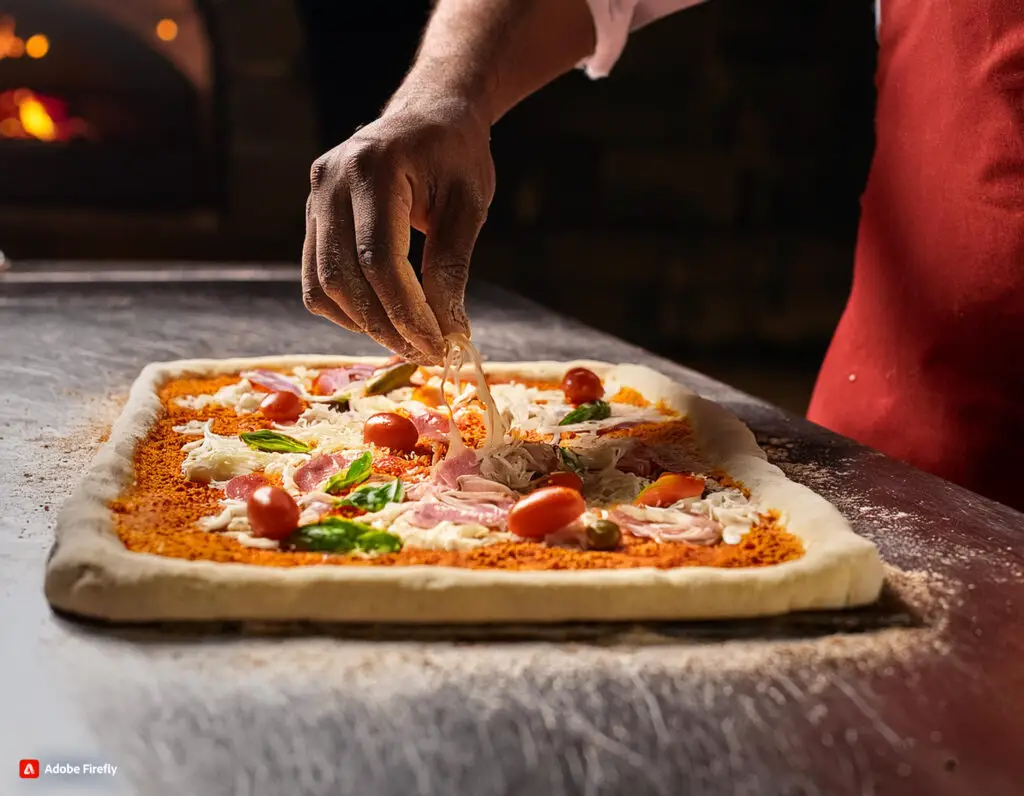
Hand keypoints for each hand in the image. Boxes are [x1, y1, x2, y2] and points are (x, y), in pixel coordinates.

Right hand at [302, 98, 494, 363]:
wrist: (428, 116)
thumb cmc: (456, 156)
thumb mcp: (467, 207)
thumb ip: (451, 267)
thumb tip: (447, 334)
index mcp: (373, 168)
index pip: (379, 259)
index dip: (406, 312)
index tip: (437, 345)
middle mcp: (330, 182)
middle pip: (344, 277)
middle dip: (386, 326)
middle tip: (426, 353)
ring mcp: (314, 199)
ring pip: (324, 285)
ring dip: (365, 325)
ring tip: (409, 342)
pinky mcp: (312, 217)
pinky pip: (317, 279)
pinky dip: (347, 310)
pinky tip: (383, 318)